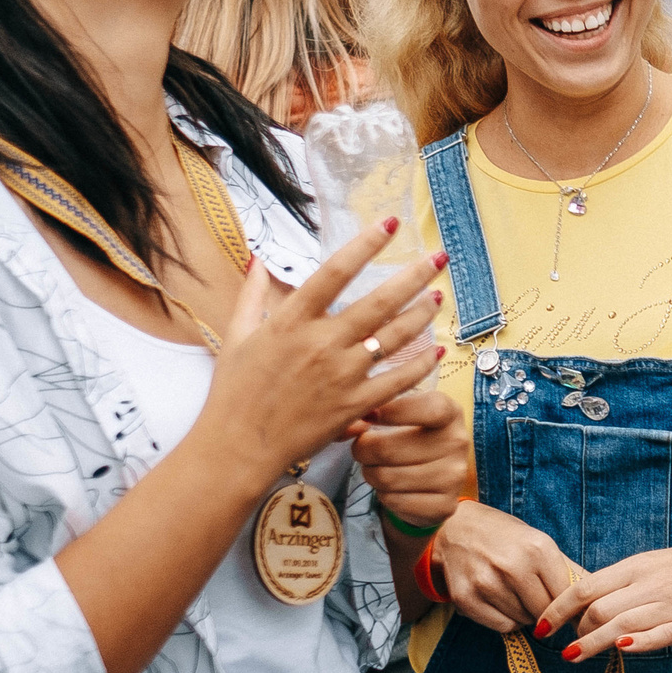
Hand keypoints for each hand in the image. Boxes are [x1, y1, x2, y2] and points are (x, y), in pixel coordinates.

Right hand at [194, 220, 449, 489]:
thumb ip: (251, 295)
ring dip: (421, 314)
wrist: (237, 448)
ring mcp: (341, 375)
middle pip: (378, 302)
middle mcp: (320, 343)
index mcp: (290, 321)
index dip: (365, 245)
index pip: (335, 271)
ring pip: (394, 338)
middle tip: (439, 258)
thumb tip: (257, 260)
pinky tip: (435, 349)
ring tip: (439, 295)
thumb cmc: (233, 392)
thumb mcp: (235, 336)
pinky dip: (420, 365)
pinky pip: (397, 381)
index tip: (388, 224)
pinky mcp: (354, 405)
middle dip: (413, 277)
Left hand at [353, 387, 471, 531]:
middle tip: (361, 449)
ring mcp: (454, 477)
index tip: (369, 416)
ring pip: (386, 477)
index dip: (395, 411)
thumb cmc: (413, 437)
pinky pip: (393, 500)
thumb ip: (380, 408)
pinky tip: (392, 487)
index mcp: (451, 414)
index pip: (430, 409)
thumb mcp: (406, 413)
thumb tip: (355, 420)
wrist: (437, 477)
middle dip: (362, 450)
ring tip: (376, 468)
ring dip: (371, 474)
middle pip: (388, 448)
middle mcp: (458, 444)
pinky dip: (383, 495)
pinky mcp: (444, 505)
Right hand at [433, 500, 576, 632]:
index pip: (567, 596)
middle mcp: (513, 565)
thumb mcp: (540, 543)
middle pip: (546, 612)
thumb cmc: (506, 537)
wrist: (456, 527)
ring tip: (516, 593)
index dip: (570, 606)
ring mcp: (487, 583)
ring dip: (525, 615)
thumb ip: (570, 571)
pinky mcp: (466, 598)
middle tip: (539, 598)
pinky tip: (500, 601)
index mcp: (538, 548)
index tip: (570, 609)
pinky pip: (502, 626)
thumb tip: (601, 598)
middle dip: (547, 611)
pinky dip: (506, 620)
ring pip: (524, 621)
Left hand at [536, 521, 671, 660]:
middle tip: (567, 646)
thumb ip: (617, 586)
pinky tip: (621, 650)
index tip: (540, 627)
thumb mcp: (648, 566)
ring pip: (624, 624)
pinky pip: (660, 635)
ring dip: (593, 642)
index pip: (585, 587)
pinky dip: (639, 642)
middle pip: (600, 609)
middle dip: (576, 630)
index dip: (558, 609)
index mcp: (635, 568)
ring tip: (573, 656)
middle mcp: (651, 585)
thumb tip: (579, 608)